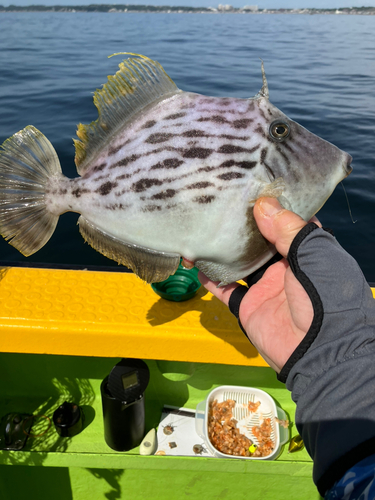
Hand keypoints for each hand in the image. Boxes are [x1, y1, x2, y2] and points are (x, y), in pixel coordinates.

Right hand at [199, 197, 320, 372]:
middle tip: (221, 203)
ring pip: (239, 262)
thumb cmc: (324, 296)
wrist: (319, 351)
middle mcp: (284, 266)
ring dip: (223, 249)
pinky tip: (197, 263)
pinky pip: (226, 289)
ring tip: (205, 228)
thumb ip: (288, 230)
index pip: (286, 222)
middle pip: (259, 240)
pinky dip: (212, 278)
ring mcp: (265, 286)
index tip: (252, 188)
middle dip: (243, 225)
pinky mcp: (248, 305)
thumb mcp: (313, 255)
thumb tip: (261, 204)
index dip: (271, 206)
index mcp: (306, 251)